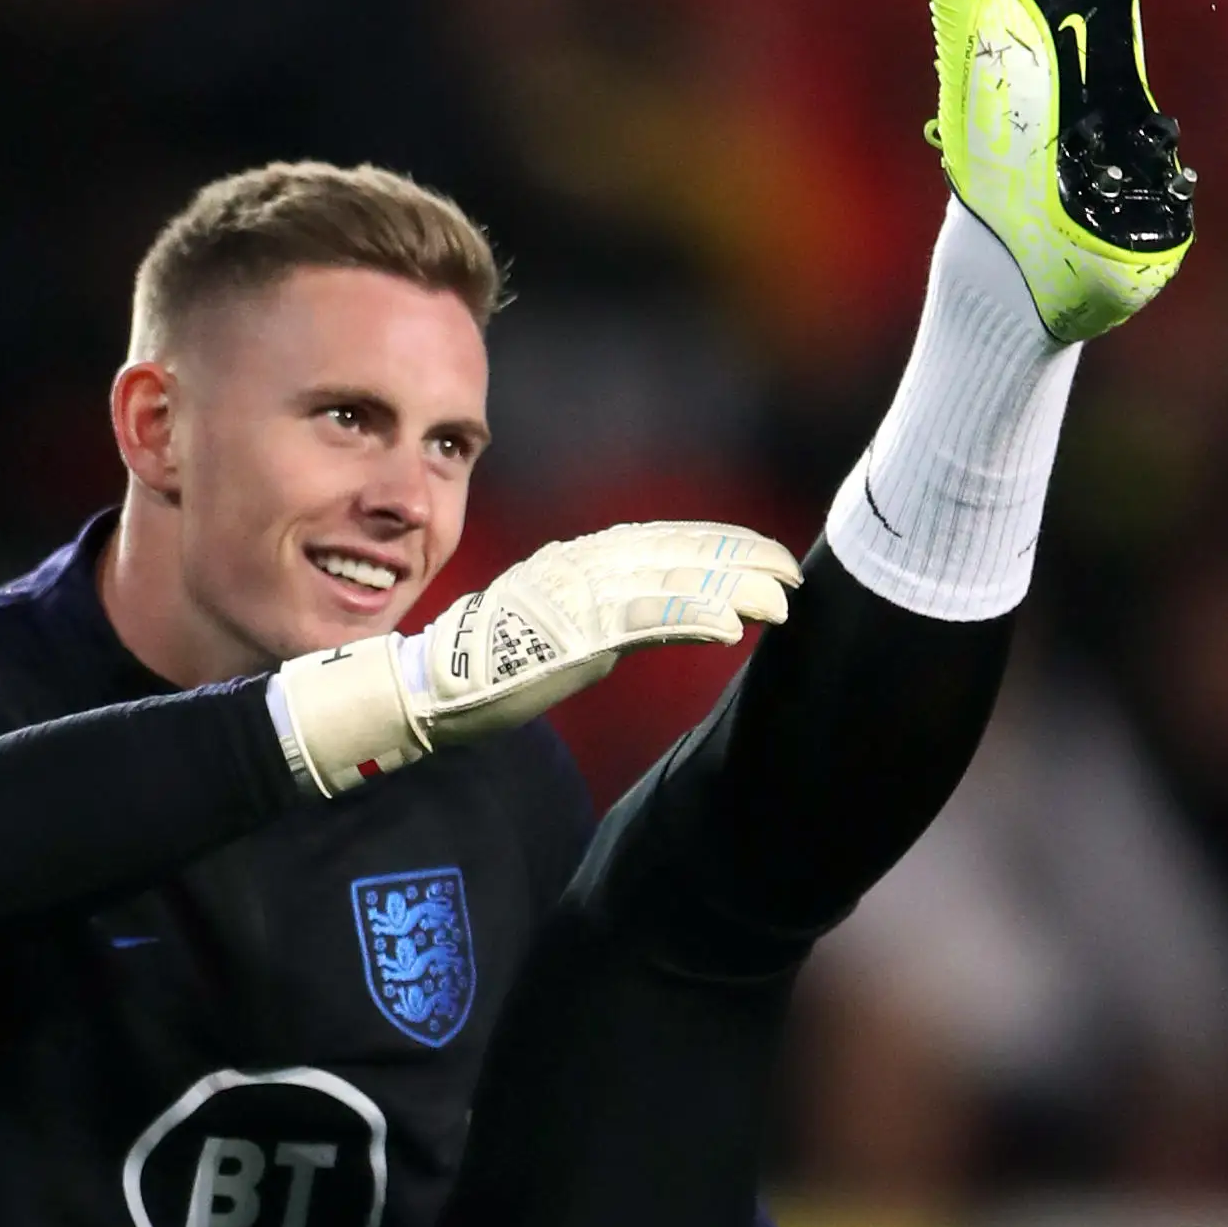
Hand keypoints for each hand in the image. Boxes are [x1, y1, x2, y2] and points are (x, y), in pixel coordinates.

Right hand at [274, 520, 800, 794]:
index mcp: (582, 558)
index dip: (722, 544)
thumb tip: (658, 618)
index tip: (767, 554)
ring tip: (782, 599)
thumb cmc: (494, 665)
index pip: (666, 540)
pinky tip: (734, 627)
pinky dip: (692, 617)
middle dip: (742, 559)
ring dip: (733, 588)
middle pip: (680, 552)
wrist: (434, 686)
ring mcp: (581, 595)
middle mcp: (585, 564)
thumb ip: (608, 614)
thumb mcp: (562, 625)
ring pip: (673, 579)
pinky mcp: (575, 633)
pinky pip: (646, 619)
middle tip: (793, 571)